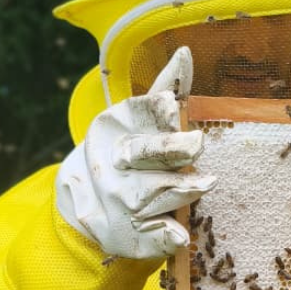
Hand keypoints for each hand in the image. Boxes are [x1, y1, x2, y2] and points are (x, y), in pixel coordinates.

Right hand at [55, 47, 216, 258]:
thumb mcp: (137, 119)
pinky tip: (178, 236)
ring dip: (180, 191)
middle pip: (144, 155)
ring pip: (153, 195)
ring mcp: (118, 203)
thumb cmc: (125, 150)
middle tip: (197, 145)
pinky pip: (149, 237)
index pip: (139, 115)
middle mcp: (112, 165)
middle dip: (170, 149)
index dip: (158, 111)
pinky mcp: (128, 236)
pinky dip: (164, 237)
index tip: (173, 106)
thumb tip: (185, 53)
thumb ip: (165, 90)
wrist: (83, 202)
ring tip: (206, 184)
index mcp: (113, 129)